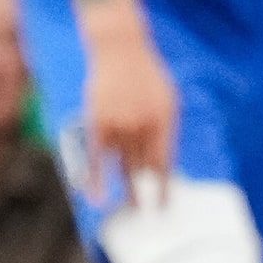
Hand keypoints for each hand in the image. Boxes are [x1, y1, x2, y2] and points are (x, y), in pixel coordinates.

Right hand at [80, 7, 178, 196]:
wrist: (120, 48)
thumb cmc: (146, 74)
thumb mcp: (167, 98)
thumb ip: (166, 129)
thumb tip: (164, 164)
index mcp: (163, 119)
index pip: (164, 161)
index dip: (164, 186)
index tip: (165, 206)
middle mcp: (141, 125)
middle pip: (143, 167)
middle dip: (146, 192)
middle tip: (148, 215)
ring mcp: (118, 123)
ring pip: (122, 162)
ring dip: (127, 187)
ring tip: (131, 208)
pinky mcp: (97, 121)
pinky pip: (96, 157)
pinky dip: (95, 177)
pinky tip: (97, 197)